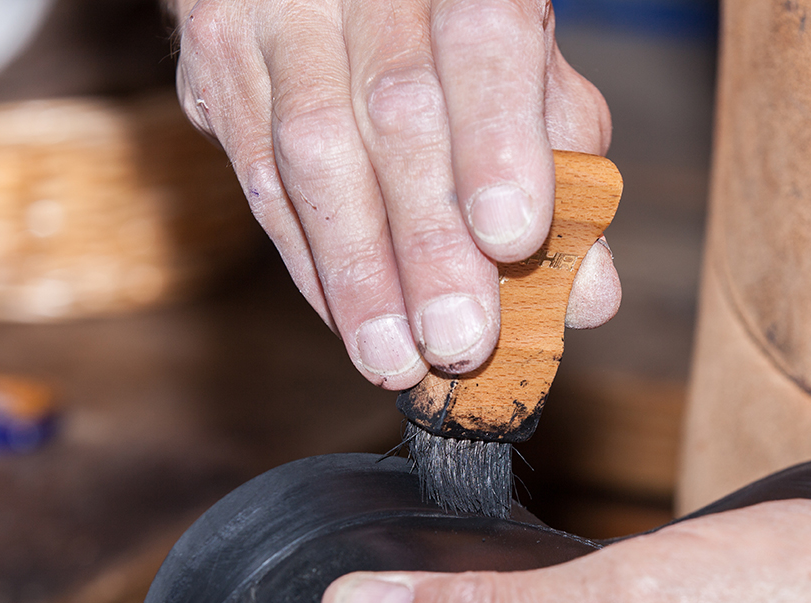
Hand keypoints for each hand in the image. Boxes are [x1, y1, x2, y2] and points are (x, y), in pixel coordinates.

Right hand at [171, 0, 616, 388]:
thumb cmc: (455, 35)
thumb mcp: (530, 79)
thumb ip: (566, 177)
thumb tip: (589, 300)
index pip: (484, 45)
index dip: (498, 144)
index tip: (514, 240)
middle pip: (395, 111)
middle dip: (428, 242)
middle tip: (458, 342)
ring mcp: (279, 14)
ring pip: (310, 150)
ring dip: (358, 273)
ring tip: (395, 360)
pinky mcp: (220, 60)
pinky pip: (258, 174)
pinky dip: (309, 262)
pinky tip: (348, 322)